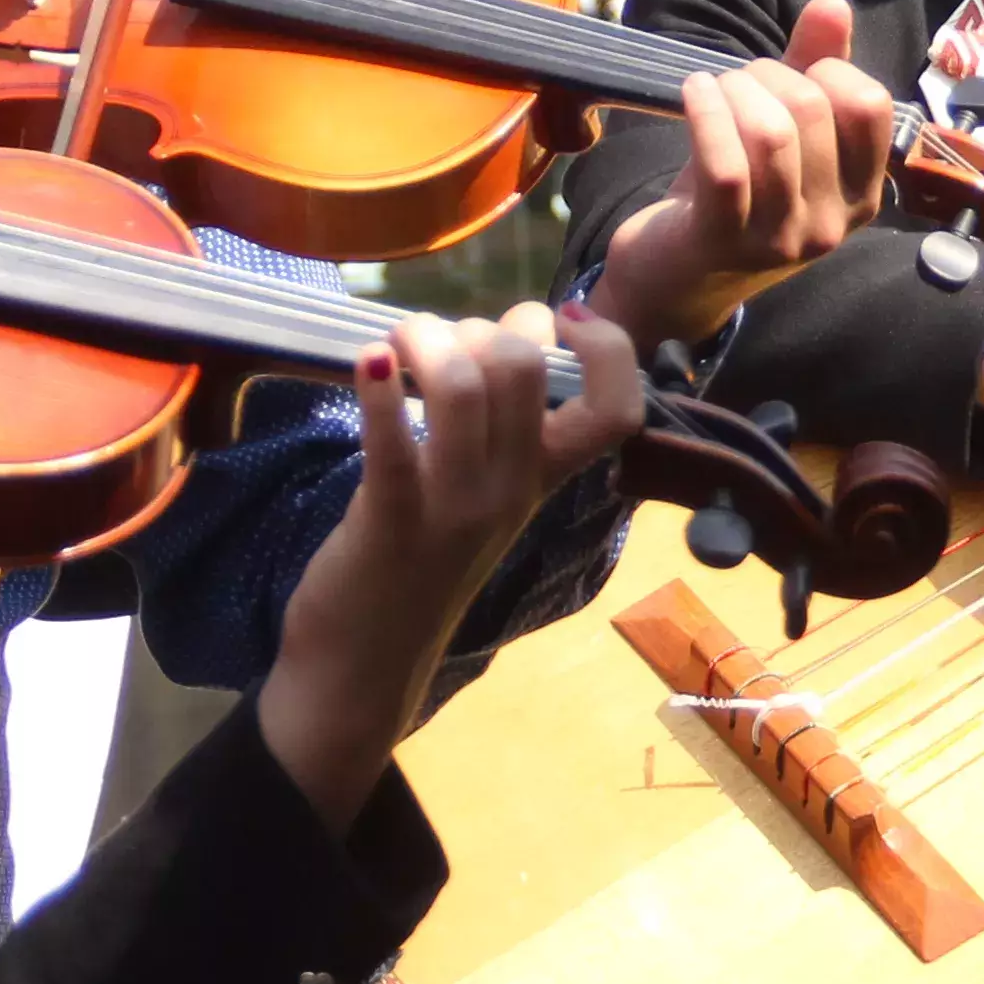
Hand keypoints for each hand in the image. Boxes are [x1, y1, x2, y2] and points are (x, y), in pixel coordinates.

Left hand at [257, 306, 644, 826]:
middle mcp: (512, 491)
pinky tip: (366, 361)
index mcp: (542, 481)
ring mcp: (456, 508)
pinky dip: (376, 384)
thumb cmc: (421, 567)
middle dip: (485, 324)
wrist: (366, 667)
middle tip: (443, 343)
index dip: (606, 346)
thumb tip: (498, 339)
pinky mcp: (393, 519)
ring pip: (465, 386)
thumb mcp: (485, 501)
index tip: (563, 316)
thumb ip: (503, 433)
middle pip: (529, 368)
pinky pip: (393, 440)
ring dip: (425, 339)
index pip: (616, 409)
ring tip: (396, 347)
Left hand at [581, 0, 904, 345]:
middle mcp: (832, 222)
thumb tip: (833, 5)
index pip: (870, 105)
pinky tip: (692, 92)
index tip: (786, 75)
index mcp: (861, 195)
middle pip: (814, 108)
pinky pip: (724, 162)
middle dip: (766, 74)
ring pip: (771, 132)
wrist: (671, 282)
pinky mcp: (724, 239)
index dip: (826, 69)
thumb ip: (814, 70)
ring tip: (712, 89)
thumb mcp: (782, 134)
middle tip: (736, 83)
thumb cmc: (732, 199)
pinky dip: (705, 110)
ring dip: (734, 90)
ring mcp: (780, 237)